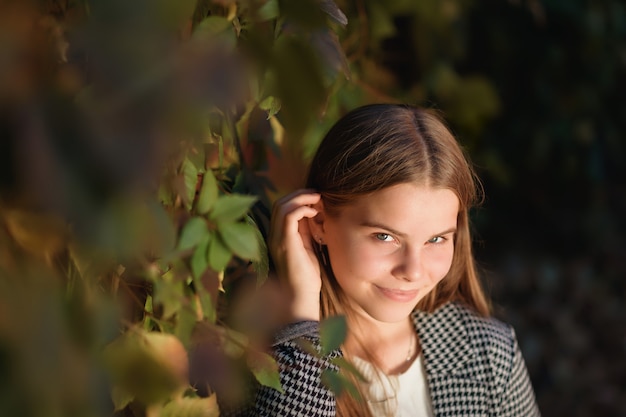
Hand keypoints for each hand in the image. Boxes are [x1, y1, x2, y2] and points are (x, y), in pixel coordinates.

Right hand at [269, 189, 321, 321]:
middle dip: (299, 194)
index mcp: (278, 236)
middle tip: (318, 194)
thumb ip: (306, 231)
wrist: (300, 299)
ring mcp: (276, 239)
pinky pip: (289, 216)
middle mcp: (273, 235)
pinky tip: (315, 213)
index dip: (297, 199)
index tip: (316, 199)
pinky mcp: (284, 243)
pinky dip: (302, 208)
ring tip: (318, 199)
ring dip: (301, 198)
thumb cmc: (307, 278)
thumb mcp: (307, 248)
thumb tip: (314, 212)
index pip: (281, 208)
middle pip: (279, 203)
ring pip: (282, 206)